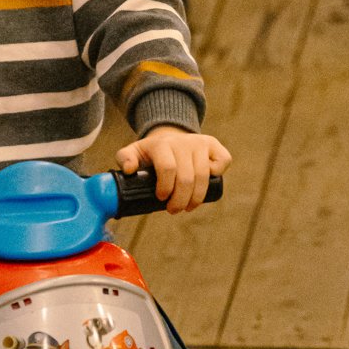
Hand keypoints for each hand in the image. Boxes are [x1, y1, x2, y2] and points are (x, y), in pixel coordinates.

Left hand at [116, 127, 230, 213]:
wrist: (170, 137)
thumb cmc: (151, 152)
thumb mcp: (134, 153)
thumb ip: (125, 158)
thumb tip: (129, 170)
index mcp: (162, 144)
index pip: (167, 168)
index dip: (166, 188)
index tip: (161, 198)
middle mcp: (183, 141)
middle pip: (186, 177)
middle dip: (180, 200)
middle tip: (173, 210)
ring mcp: (200, 142)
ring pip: (204, 175)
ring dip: (196, 197)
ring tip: (188, 207)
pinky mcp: (214, 145)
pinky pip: (223, 162)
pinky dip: (217, 176)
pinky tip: (205, 185)